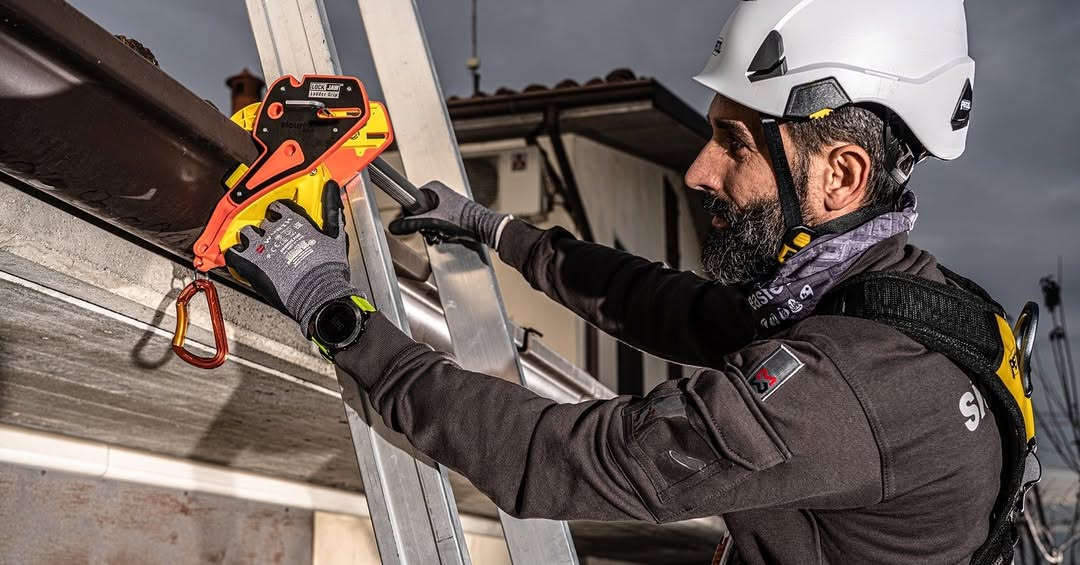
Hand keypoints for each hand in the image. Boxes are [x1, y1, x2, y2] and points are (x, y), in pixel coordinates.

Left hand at [225, 180, 359, 334]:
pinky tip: (241, 258)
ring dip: (250, 239)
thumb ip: (332, 209)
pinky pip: (232, 253)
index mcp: (295, 221)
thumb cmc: (328, 270)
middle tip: (272, 237)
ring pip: (247, 233)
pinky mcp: (249, 264)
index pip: (281, 206)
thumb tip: (332, 187)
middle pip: (263, 220)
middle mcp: (275, 230)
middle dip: (267, 228)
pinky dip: (234, 254)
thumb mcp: (336, 236)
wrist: (319, 296)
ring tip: (256, 248)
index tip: (282, 218)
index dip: (280, 212)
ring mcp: (260, 247)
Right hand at [388, 180, 509, 247]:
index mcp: (433, 188)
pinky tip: (443, 235)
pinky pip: (435, 224)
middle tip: (432, 230)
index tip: (417, 224)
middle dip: (424, 226)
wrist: (483, 228)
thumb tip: (396, 226)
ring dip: (431, 231)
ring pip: (427, 220)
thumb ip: (413, 224)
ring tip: (439, 234)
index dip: (412, 216)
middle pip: (418, 213)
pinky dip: (437, 231)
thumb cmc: (465, 220)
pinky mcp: (449, 213)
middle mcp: (438, 193)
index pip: (410, 202)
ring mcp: (444, 203)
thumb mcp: (434, 222)